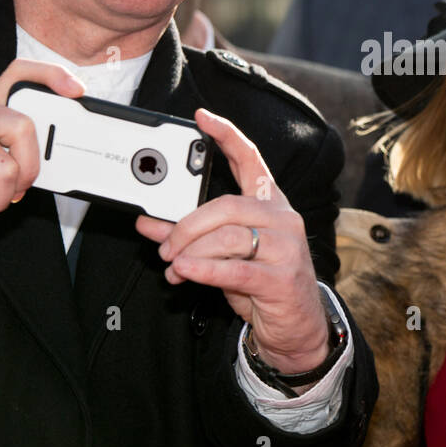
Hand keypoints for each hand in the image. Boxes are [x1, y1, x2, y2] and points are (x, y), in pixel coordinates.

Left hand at [135, 108, 328, 374]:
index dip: (227, 136)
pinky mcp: (281, 278)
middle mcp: (282, 219)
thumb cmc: (262, 284)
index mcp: (270, 204)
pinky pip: (235, 268)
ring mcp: (286, 247)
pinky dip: (204, 269)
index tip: (203, 118)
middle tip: (164, 245)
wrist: (297, 327)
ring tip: (173, 266)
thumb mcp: (222, 255)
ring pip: (228, 236)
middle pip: (226, 206)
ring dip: (191, 251)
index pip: (250, 159)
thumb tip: (148, 223)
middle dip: (187, 225)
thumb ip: (189, 236)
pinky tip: (184, 272)